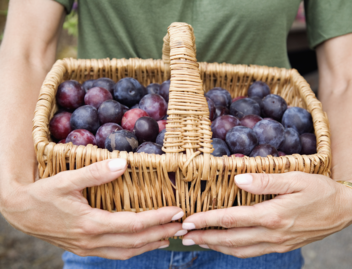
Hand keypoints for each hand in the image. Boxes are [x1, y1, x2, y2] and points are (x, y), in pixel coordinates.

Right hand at [0, 159, 185, 259]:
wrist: (21, 212)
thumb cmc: (43, 194)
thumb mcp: (67, 180)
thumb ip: (95, 173)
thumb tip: (123, 164)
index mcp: (91, 224)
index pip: (133, 224)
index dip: (157, 218)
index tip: (176, 211)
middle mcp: (92, 241)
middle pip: (135, 242)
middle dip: (161, 233)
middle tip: (181, 225)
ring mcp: (88, 248)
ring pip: (127, 252)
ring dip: (150, 244)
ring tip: (169, 235)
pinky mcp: (85, 248)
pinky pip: (116, 253)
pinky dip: (134, 249)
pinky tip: (143, 243)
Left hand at [181, 172, 351, 257]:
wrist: (344, 210)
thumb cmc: (320, 191)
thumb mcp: (295, 179)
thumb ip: (265, 181)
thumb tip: (238, 179)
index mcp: (273, 216)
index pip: (231, 219)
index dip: (207, 220)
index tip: (188, 221)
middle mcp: (272, 234)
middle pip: (230, 239)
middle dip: (204, 238)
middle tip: (183, 236)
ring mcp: (277, 244)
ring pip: (239, 250)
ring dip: (216, 246)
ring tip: (197, 243)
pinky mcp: (281, 246)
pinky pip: (252, 252)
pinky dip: (233, 250)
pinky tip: (224, 246)